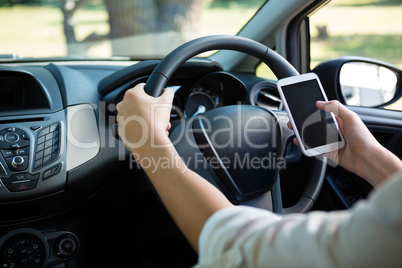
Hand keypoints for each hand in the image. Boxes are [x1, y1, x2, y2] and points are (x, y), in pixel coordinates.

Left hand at [116, 83, 173, 154]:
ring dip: (146, 119)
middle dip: (150, 109)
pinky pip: (131, 127)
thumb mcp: (166, 102)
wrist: (149, 142)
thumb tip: (167, 91)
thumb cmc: (155, 122)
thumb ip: (167, 92)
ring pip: (135, 116)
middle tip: (159, 115)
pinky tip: (149, 132)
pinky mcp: (121, 130)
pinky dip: (139, 128)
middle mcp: (122, 106)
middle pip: (138, 103)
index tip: (155, 98)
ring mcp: (120, 119)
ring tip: (157, 125)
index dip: (151, 92)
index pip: (142, 87)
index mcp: (131, 95)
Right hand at [287, 100, 401, 185]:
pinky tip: (300, 142)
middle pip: (315, 125)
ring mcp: (330, 142)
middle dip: (303, 122)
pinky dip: (306, 146)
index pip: (323, 113)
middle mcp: (334, 131)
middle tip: (293, 119)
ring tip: (294, 129)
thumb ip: (336, 107)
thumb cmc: (364, 139)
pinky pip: (314, 148)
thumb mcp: (351, 117)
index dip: (313, 110)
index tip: (302, 108)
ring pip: (313, 136)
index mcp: (340, 120)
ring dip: (302, 133)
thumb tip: (321, 102)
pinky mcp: (328, 152)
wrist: (367, 159)